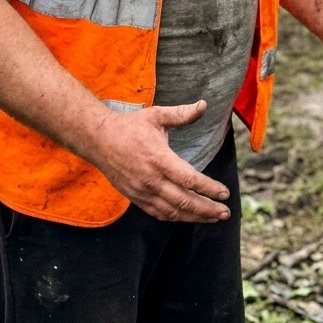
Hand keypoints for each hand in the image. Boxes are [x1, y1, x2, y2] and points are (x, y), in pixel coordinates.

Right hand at [89, 100, 232, 222]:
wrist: (98, 140)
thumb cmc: (129, 126)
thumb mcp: (156, 115)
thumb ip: (182, 114)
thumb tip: (204, 104)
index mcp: (158, 158)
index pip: (189, 179)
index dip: (209, 188)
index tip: (225, 193)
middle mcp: (150, 179)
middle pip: (183, 201)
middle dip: (207, 209)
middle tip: (225, 212)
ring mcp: (142, 191)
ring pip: (172, 212)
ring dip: (194, 217)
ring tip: (213, 218)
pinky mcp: (135, 198)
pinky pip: (158, 213)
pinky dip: (176, 218)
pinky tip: (189, 217)